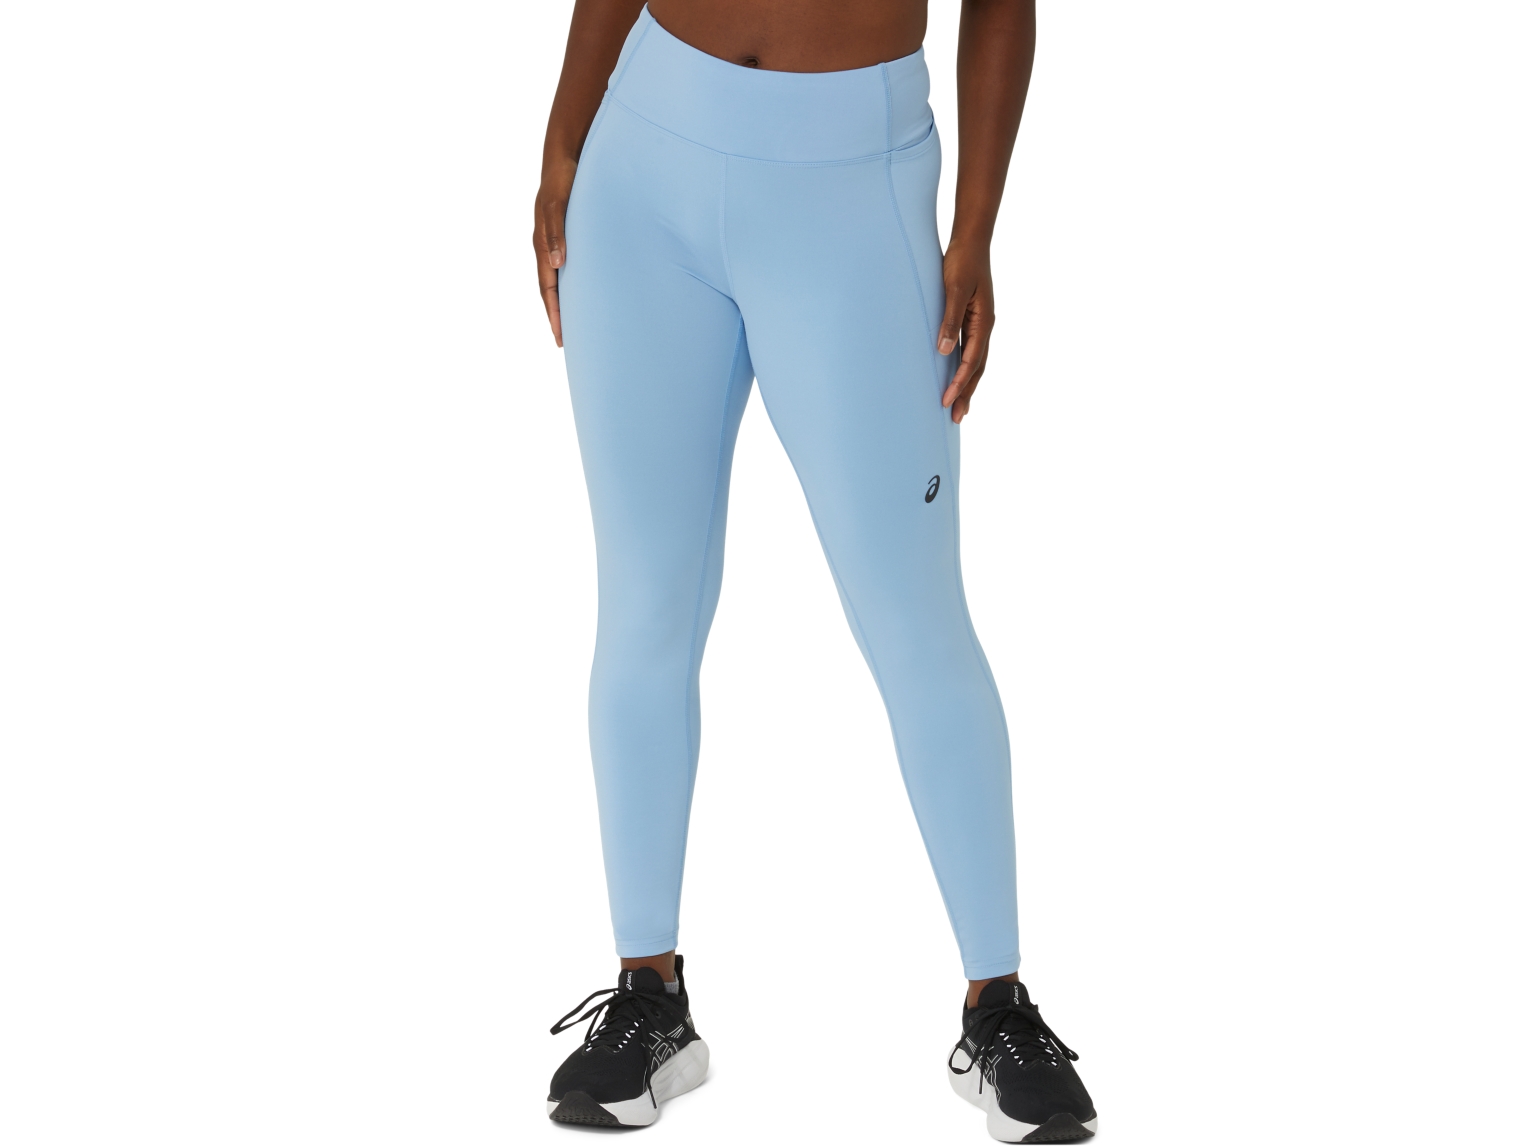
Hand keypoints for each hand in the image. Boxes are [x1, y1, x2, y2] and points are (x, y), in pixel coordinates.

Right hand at [534, 155, 577, 347]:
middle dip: (558, 316)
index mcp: (543, 245)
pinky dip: (575, 284)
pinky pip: (569, 267)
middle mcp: (548, 248)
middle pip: (552, 291)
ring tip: (577, 325)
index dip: (554, 314)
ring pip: (560, 281)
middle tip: (568, 342)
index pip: (548, 289)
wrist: (566, 157)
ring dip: (566, 303)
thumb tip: (556, 262)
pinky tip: (588, 292)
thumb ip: (556, 231)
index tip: (560, 338)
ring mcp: (557, 243)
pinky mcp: (568, 236)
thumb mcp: (558, 204)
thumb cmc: (563, 180)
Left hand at [936, 239, 995, 423]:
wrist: (971, 241)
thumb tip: (943, 350)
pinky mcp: (973, 319)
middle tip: (956, 418)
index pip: (971, 361)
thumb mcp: (954, 290)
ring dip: (967, 385)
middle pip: (977, 368)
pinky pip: (971, 351)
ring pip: (976, 362)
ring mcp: (980, 324)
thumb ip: (949, 320)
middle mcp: (984, 326)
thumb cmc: (962, 262)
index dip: (959, 383)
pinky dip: (965, 368)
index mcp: (983, 322)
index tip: (946, 401)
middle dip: (966, 393)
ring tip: (959, 407)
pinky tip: (957, 376)